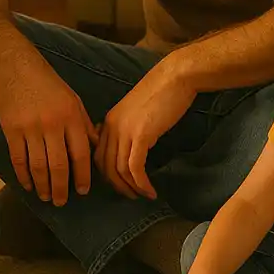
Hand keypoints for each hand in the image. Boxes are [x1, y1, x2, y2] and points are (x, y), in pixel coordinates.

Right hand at [0, 50, 98, 206]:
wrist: (18, 66)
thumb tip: (96, 148)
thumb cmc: (49, 84)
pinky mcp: (11, 129)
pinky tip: (28, 185)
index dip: (82, 176)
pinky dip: (23, 175)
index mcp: (71, 116)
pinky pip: (18, 158)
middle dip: (61, 188)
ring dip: (42, 185)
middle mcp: (52, 124)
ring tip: (46, 197)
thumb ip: (84, 124)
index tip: (82, 191)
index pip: (80, 153)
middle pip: (59, 165)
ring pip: (38, 166)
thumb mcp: (74, 99)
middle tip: (61, 202)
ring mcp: (30, 128)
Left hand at [95, 55, 194, 198]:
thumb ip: (128, 128)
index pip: (98, 155)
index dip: (107, 175)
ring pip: (119, 170)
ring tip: (143, 195)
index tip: (121, 184)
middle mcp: (112, 126)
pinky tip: (150, 190)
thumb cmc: (161, 92)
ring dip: (131, 188)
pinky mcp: (141, 135)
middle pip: (105, 166)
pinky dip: (141, 183)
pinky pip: (135, 167)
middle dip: (117, 186)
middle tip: (131, 196)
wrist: (175, 77)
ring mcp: (125, 130)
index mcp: (109, 121)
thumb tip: (129, 149)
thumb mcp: (136, 112)